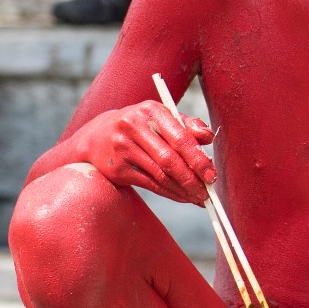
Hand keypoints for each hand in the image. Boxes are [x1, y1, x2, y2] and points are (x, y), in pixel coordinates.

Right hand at [72, 100, 216, 203]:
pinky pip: (150, 184)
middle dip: (192, 179)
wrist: (97, 136)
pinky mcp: (117, 168)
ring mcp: (122, 148)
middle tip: (207, 193)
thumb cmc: (140, 126)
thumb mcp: (161, 117)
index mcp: (150, 110)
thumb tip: (209, 137)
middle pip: (169, 159)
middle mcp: (133, 126)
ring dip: (183, 190)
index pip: (179, 137)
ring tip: (198, 198)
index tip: (211, 175)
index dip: (198, 159)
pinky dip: (169, 193)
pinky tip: (182, 197)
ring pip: (160, 175)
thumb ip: (187, 125)